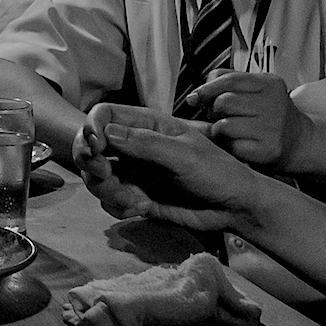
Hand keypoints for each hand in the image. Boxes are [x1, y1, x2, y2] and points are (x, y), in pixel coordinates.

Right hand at [73, 105, 210, 232]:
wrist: (234, 208)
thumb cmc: (218, 172)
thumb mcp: (185, 155)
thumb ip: (146, 144)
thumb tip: (107, 133)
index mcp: (147, 125)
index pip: (105, 115)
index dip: (91, 129)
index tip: (95, 149)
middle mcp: (135, 147)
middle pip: (91, 148)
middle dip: (91, 164)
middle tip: (105, 176)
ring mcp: (134, 173)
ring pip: (97, 178)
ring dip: (107, 191)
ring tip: (133, 201)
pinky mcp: (136, 197)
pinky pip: (110, 201)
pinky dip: (118, 207)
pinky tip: (142, 209)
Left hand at [181, 71, 310, 171]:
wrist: (299, 143)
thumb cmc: (270, 116)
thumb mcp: (257, 90)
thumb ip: (228, 83)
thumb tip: (196, 95)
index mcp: (270, 84)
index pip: (229, 80)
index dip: (206, 89)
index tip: (194, 97)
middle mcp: (274, 104)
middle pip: (224, 102)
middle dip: (214, 111)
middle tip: (220, 117)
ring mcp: (272, 128)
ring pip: (223, 125)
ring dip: (219, 130)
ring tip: (230, 131)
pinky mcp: (268, 150)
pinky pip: (231, 146)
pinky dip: (228, 146)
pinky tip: (238, 144)